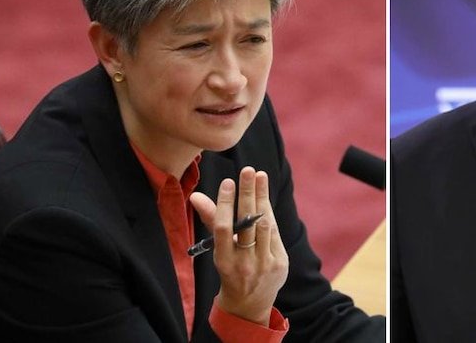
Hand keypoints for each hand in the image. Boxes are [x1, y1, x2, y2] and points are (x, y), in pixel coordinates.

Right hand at [191, 167, 288, 325]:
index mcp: (224, 261)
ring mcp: (264, 264)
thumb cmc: (230, 269)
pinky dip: (269, 213)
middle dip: (248, 193)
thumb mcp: (218, 250)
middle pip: (247, 222)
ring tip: (259, 176)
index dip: (225, 204)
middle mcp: (245, 263)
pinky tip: (264, 197)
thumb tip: (195, 196)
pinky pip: (275, 232)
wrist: (249, 304)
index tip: (227, 182)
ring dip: (261, 198)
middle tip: (248, 170)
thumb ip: (212, 222)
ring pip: (264, 224)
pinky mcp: (280, 263)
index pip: (224, 228)